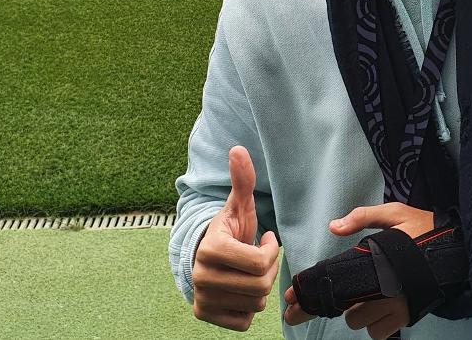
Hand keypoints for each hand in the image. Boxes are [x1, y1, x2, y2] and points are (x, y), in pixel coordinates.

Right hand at [192, 147, 279, 331]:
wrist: (203, 255)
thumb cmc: (228, 230)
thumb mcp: (237, 205)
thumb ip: (242, 180)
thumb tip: (238, 149)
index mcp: (210, 249)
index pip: (260, 262)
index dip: (270, 251)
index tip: (265, 240)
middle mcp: (201, 276)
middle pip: (260, 285)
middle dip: (268, 271)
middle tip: (261, 259)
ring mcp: (202, 298)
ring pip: (255, 304)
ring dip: (260, 289)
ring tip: (250, 272)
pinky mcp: (205, 315)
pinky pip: (245, 321)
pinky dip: (248, 308)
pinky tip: (241, 290)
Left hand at [283, 202, 433, 335]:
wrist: (461, 250)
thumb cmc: (426, 229)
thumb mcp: (395, 214)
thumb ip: (362, 217)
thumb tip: (332, 227)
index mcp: (378, 262)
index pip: (336, 284)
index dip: (311, 297)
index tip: (292, 301)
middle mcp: (387, 289)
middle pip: (349, 314)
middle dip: (346, 305)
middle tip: (350, 293)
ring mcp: (399, 306)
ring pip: (363, 325)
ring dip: (362, 316)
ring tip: (371, 298)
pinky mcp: (410, 315)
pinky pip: (381, 332)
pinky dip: (378, 326)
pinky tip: (383, 309)